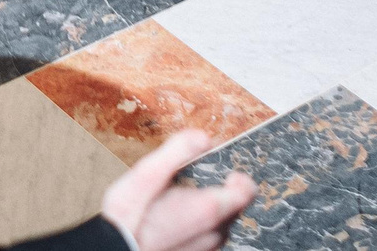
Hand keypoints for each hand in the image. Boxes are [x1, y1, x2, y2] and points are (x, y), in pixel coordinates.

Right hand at [100, 130, 256, 250]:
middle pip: (233, 207)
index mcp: (208, 208)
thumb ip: (177, 152)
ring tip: (178, 203)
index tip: (223, 170)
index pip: (247, 191)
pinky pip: (206, 239)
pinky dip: (197, 227)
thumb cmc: (128, 217)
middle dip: (219, 192)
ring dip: (208, 211)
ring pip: (220, 225)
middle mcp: (213, 233)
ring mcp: (205, 249)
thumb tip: (203, 137)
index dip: (239, 177)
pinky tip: (172, 222)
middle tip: (191, 183)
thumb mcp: (147, 174)